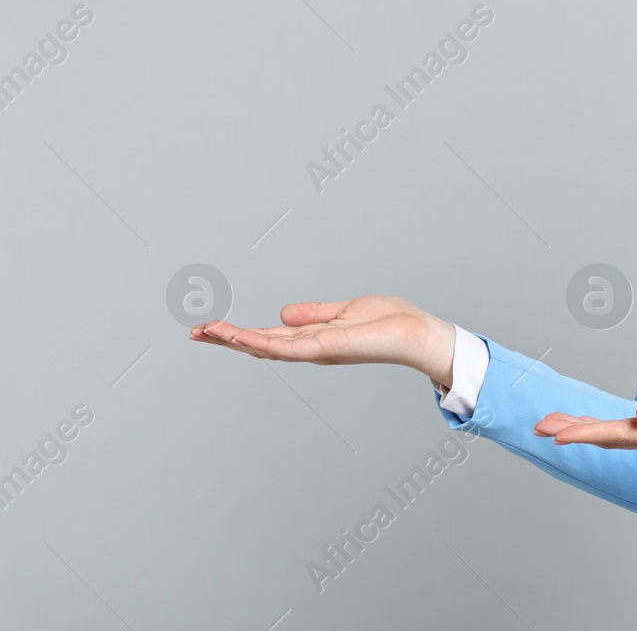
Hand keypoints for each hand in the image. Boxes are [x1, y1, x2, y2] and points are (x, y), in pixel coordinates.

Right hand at [190, 295, 457, 388]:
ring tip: (207, 332)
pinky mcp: (326, 348)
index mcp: (313, 337)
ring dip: (236, 340)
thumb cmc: (390, 322)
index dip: (239, 333)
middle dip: (227, 339)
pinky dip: (263, 343)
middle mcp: (310, 347)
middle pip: (260, 344)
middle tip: (195, 333)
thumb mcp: (344, 310)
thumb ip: (314, 314)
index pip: (268, 336)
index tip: (210, 328)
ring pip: (267, 347)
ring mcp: (316, 350)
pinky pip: (288, 347)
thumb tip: (283, 312)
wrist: (416, 333)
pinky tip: (241, 338)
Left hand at [534, 376, 636, 456]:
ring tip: (554, 423)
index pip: (618, 435)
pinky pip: (627, 431)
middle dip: (574, 431)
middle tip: (539, 426)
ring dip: (584, 429)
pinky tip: (591, 424)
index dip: (585, 434)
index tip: (557, 434)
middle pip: (608, 438)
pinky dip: (603, 426)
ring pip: (615, 435)